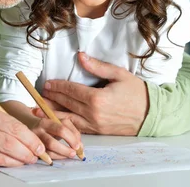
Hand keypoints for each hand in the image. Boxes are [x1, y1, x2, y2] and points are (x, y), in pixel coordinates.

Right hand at [0, 104, 45, 166]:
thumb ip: (4, 120)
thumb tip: (29, 134)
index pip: (12, 126)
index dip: (29, 137)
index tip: (39, 144)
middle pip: (8, 142)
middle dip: (28, 150)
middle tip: (38, 154)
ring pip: (0, 156)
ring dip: (19, 160)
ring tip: (29, 159)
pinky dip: (6, 164)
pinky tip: (14, 163)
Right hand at [29, 117, 82, 159]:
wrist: (25, 129)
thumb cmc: (46, 128)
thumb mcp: (57, 125)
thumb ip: (70, 132)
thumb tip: (81, 147)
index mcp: (50, 119)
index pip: (64, 126)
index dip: (73, 137)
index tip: (79, 145)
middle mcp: (42, 126)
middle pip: (58, 133)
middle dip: (68, 145)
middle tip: (75, 152)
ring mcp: (36, 136)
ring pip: (51, 145)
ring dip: (62, 153)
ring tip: (70, 155)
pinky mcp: (32, 146)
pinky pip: (45, 153)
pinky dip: (54, 157)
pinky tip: (60, 157)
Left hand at [32, 52, 148, 135]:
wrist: (151, 115)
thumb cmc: (137, 93)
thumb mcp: (119, 75)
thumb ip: (98, 67)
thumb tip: (81, 57)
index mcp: (98, 98)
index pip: (71, 90)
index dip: (57, 86)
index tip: (47, 83)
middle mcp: (93, 114)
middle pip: (67, 104)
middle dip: (52, 98)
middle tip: (39, 93)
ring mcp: (95, 125)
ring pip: (68, 119)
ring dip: (52, 114)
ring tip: (38, 110)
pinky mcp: (98, 132)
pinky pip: (77, 129)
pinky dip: (64, 125)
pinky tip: (56, 122)